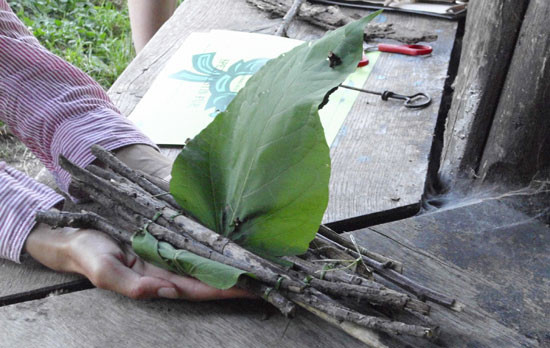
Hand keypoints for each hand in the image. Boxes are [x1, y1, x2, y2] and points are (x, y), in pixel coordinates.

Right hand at [26, 144, 251, 300]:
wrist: (77, 235)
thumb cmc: (88, 255)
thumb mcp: (102, 271)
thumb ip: (128, 284)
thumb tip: (160, 291)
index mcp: (158, 281)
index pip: (200, 288)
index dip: (226, 288)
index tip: (252, 288)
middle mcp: (170, 268)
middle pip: (211, 274)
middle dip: (238, 276)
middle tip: (269, 273)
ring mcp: (170, 251)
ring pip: (206, 257)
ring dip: (230, 258)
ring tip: (259, 256)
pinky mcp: (167, 235)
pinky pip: (194, 238)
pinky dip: (213, 240)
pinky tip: (231, 238)